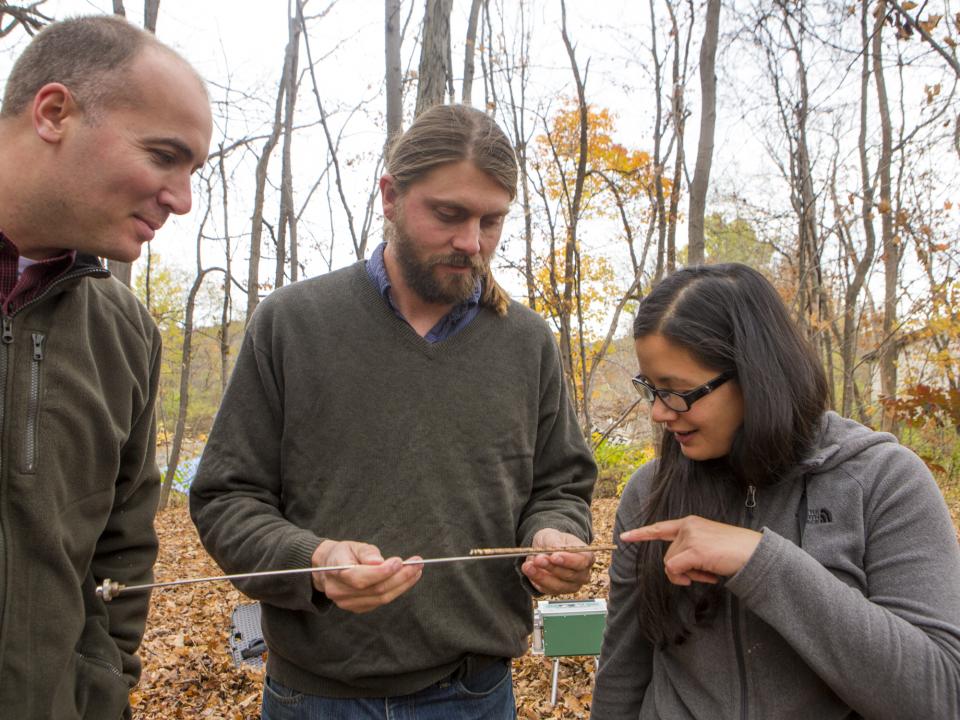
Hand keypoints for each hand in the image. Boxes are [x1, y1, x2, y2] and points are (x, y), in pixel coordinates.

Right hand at [311, 540, 422, 612]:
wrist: (328, 569)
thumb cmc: (343, 554)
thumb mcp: (352, 546)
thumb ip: (366, 553)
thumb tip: (379, 562)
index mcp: (335, 572)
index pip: (359, 577)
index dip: (381, 572)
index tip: (399, 561)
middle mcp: (339, 591)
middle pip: (374, 589)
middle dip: (400, 577)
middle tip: (417, 564)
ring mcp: (347, 603)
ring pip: (381, 598)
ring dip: (403, 584)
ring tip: (416, 570)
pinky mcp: (357, 608)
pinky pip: (380, 602)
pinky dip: (396, 590)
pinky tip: (406, 579)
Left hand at [521, 528, 593, 594]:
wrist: (547, 548)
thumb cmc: (555, 541)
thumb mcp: (554, 535)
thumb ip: (554, 543)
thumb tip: (554, 550)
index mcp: (587, 557)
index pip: (582, 562)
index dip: (568, 561)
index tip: (554, 556)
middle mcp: (582, 574)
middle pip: (569, 575)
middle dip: (551, 568)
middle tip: (538, 559)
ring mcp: (570, 585)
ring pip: (557, 586)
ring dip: (541, 576)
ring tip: (528, 566)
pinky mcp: (557, 591)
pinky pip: (546, 589)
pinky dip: (535, 580)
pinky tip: (528, 570)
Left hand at [621, 515, 761, 585]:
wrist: (755, 554)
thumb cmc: (735, 553)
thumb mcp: (709, 545)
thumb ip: (690, 549)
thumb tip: (675, 568)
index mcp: (690, 523)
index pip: (660, 528)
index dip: (641, 533)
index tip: (624, 537)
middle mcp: (687, 526)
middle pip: (667, 555)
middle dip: (682, 570)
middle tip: (703, 574)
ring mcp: (690, 536)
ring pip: (670, 564)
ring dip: (687, 575)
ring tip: (708, 573)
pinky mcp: (694, 549)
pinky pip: (675, 569)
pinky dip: (686, 577)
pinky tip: (706, 577)